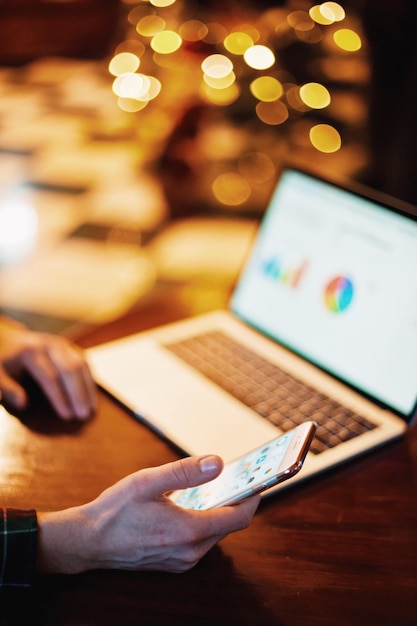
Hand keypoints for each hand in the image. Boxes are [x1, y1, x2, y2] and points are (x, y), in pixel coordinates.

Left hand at [0, 316, 95, 419]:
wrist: (8, 338)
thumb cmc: (3, 361)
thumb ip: (7, 388)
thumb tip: (23, 404)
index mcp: (31, 352)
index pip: (50, 377)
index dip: (60, 397)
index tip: (67, 416)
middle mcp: (50, 345)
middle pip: (70, 369)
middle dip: (78, 394)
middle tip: (83, 415)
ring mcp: (62, 344)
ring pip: (81, 364)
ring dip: (88, 387)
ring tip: (91, 409)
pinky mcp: (70, 347)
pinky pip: (85, 362)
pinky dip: (90, 380)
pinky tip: (91, 396)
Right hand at [37, 455, 259, 573]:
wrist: (87, 542)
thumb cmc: (115, 510)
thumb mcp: (149, 481)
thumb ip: (186, 471)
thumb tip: (218, 463)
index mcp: (189, 530)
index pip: (239, 517)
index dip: (252, 498)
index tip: (258, 481)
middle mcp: (190, 551)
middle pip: (229, 525)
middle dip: (235, 501)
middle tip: (237, 478)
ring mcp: (182, 561)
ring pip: (215, 534)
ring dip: (218, 512)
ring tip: (214, 488)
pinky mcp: (173, 563)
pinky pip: (200, 542)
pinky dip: (204, 523)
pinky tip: (191, 505)